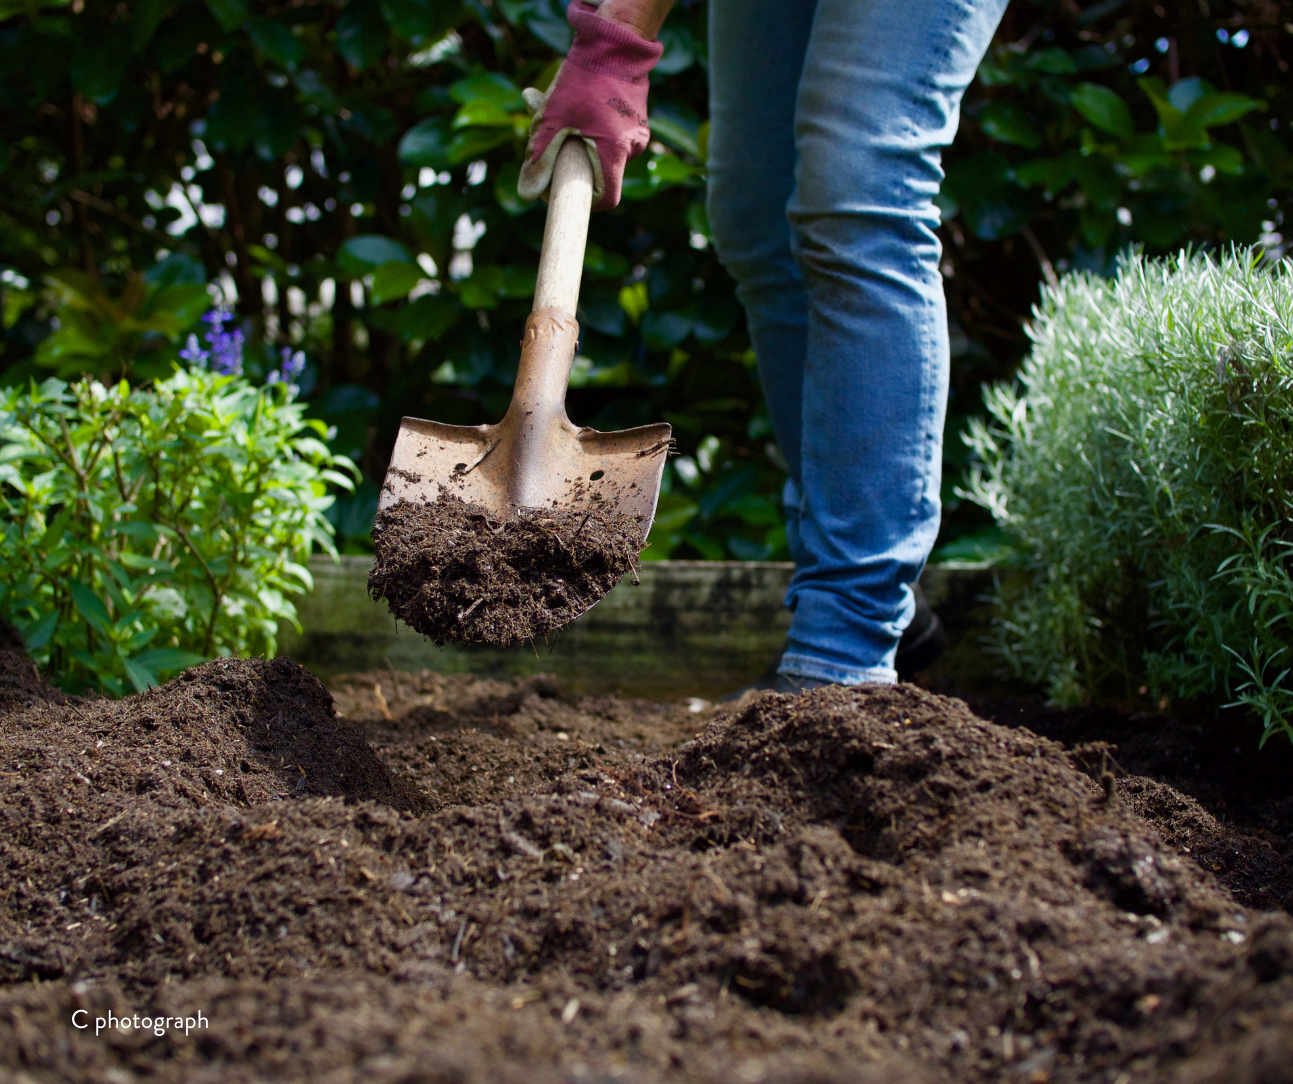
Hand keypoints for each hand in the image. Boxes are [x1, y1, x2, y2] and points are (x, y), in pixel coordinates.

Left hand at [518, 1, 662, 210]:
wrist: (616, 40)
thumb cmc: (584, 80)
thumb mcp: (552, 120)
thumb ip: (539, 158)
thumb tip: (528, 195)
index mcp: (615, 153)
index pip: (607, 199)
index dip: (584, 201)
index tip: (562, 189)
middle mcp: (633, 147)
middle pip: (598, 172)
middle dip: (569, 160)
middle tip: (543, 136)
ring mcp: (637, 132)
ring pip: (601, 150)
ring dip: (574, 137)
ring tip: (551, 108)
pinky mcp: (635, 119)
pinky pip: (609, 133)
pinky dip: (587, 125)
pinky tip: (571, 102)